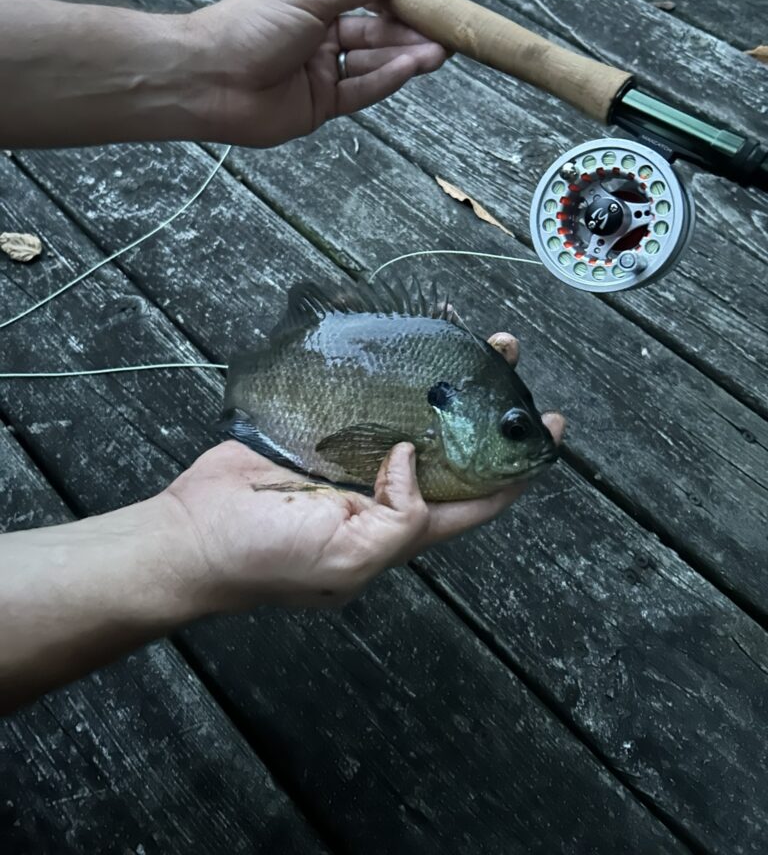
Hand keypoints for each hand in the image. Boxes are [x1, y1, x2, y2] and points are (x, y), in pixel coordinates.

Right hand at [163, 333, 564, 612]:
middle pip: (451, 444)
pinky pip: (364, 400)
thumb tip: (416, 459)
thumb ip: (402, 520)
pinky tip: (405, 345)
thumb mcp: (350, 561)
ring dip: (441, 379)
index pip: (478, 498)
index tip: (549, 426)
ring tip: (467, 337)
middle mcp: (386, 490)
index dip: (518, 467)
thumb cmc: (267, 561)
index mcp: (402, 529)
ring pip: (412, 413)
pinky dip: (388, 374)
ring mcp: (353, 458)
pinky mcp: (320, 431)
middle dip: (484, 404)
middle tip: (505, 355)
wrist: (194, 533)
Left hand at [184, 0, 447, 145]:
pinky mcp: (319, 107)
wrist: (207, 78)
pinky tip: (410, 69)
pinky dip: (385, 80)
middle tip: (446, 33)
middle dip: (410, 34)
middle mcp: (318, 40)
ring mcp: (320, 75)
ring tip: (439, 53)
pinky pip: (360, 92)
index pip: (366, 1)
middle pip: (374, 35)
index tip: (431, 2)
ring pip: (372, 65)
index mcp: (312, 5)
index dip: (399, 2)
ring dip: (405, 58)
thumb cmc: (247, 28)